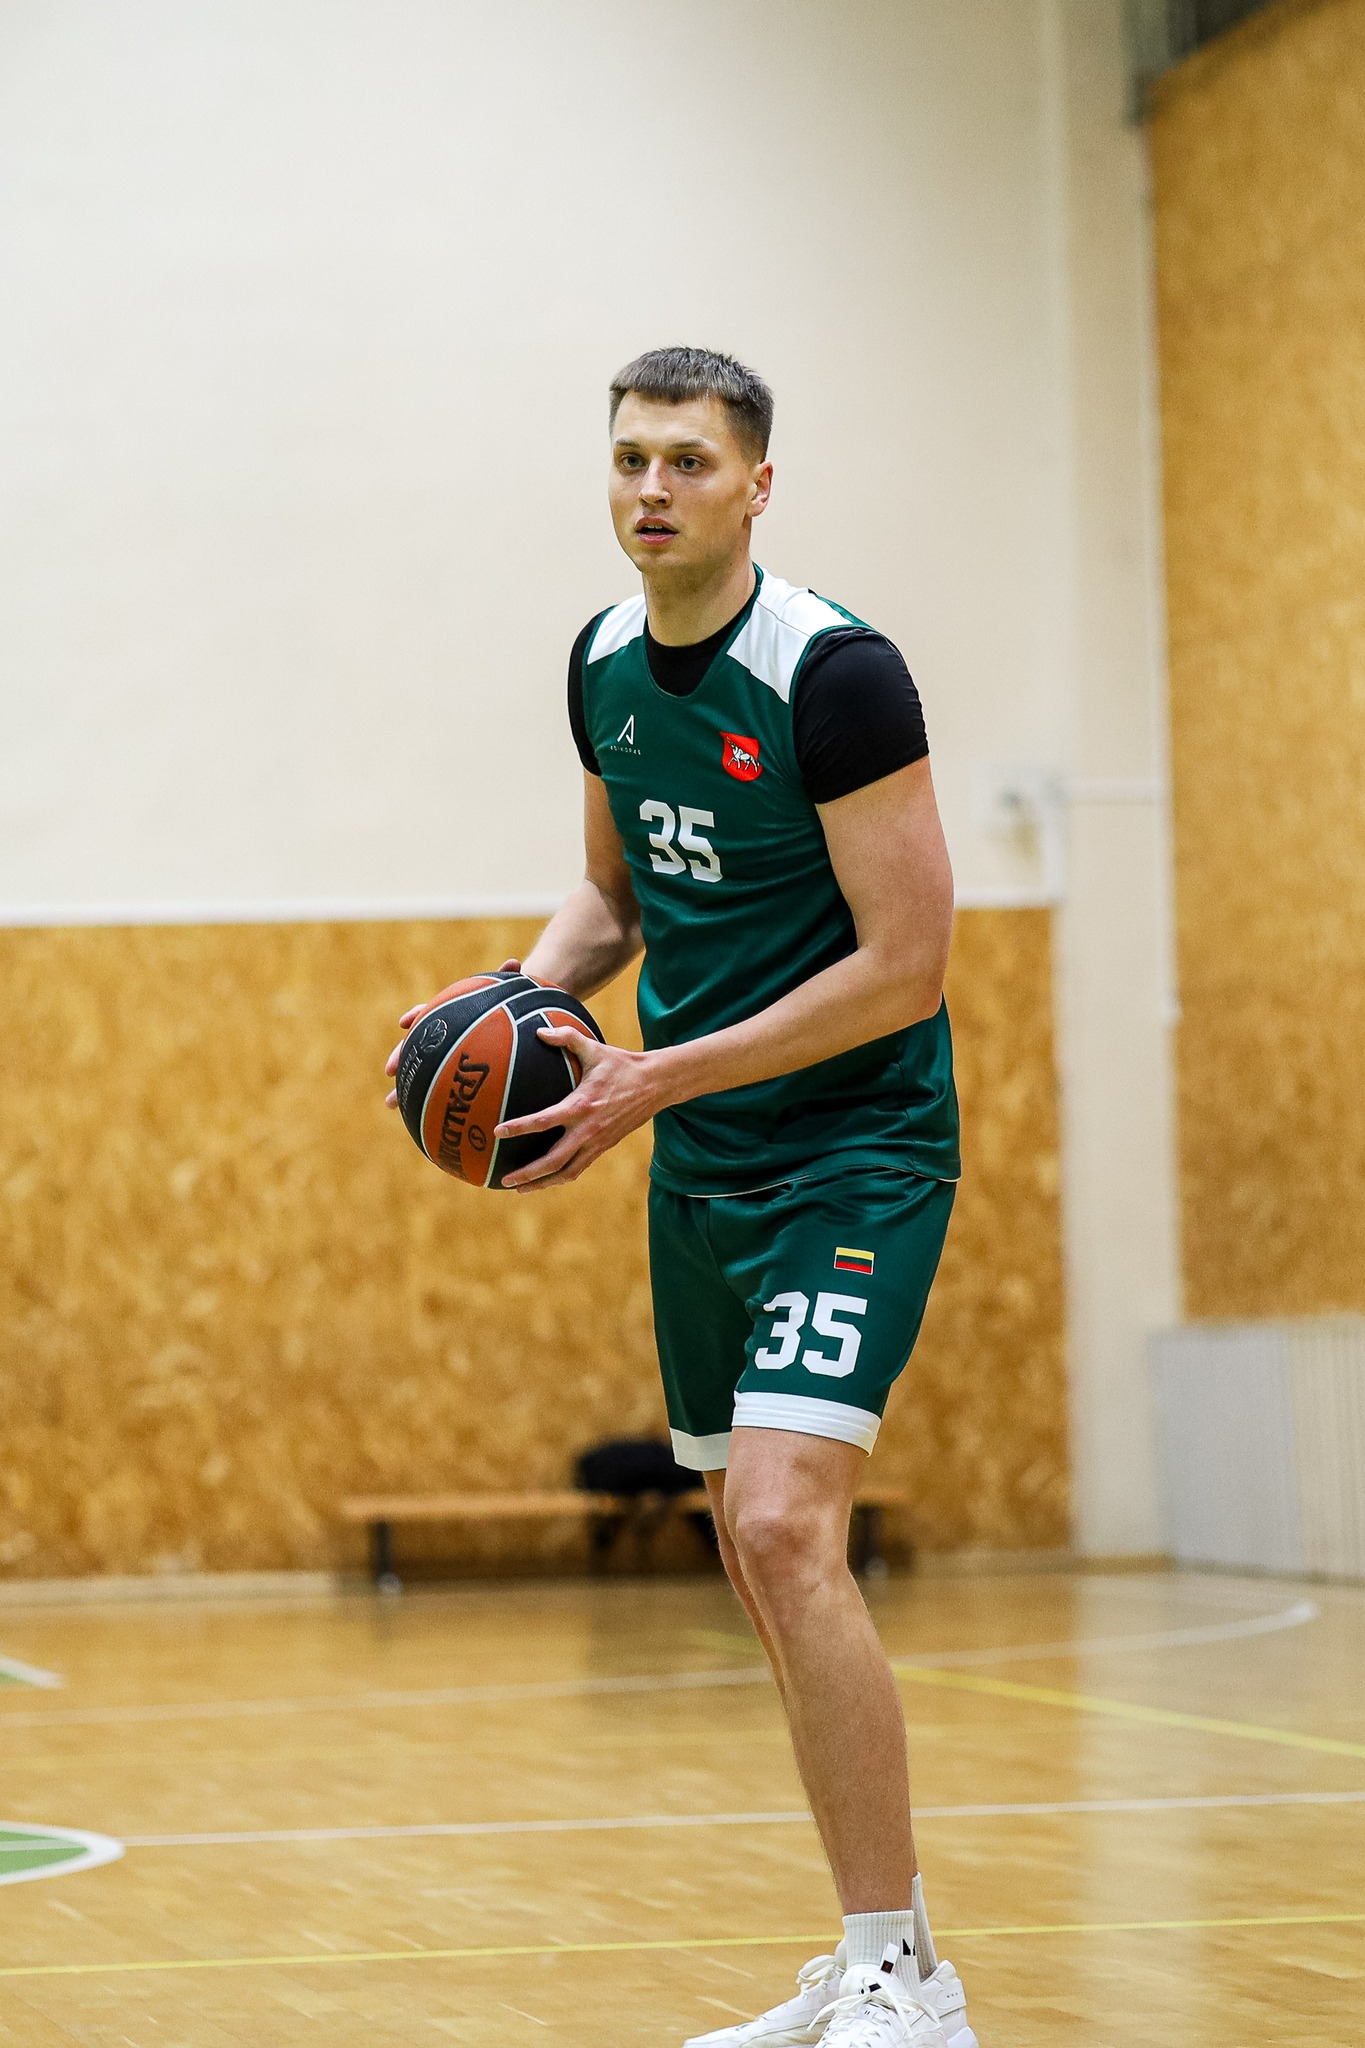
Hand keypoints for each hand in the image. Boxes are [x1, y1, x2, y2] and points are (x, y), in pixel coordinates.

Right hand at [383, 961, 521, 1107]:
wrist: (506, 1020)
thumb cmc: (504, 1006)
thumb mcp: (506, 992)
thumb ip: (507, 978)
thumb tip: (514, 961)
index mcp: (448, 1015)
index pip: (426, 1012)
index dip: (415, 1016)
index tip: (405, 1022)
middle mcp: (439, 1035)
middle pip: (414, 1046)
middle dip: (400, 1058)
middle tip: (390, 1071)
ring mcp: (442, 1055)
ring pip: (418, 1072)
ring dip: (402, 1088)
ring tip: (390, 1104)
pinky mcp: (452, 1074)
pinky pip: (437, 1090)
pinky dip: (429, 1105)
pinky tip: (422, 1123)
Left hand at [495, 1028, 663, 1189]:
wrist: (656, 1084)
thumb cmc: (622, 1064)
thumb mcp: (594, 1048)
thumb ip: (566, 1037)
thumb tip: (539, 1031)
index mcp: (581, 1105)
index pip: (543, 1121)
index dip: (518, 1128)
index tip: (497, 1132)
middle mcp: (587, 1130)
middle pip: (553, 1160)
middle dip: (528, 1173)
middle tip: (505, 1180)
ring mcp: (597, 1142)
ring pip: (566, 1172)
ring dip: (542, 1183)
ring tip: (520, 1189)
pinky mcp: (604, 1147)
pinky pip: (579, 1168)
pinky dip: (561, 1177)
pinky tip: (546, 1180)